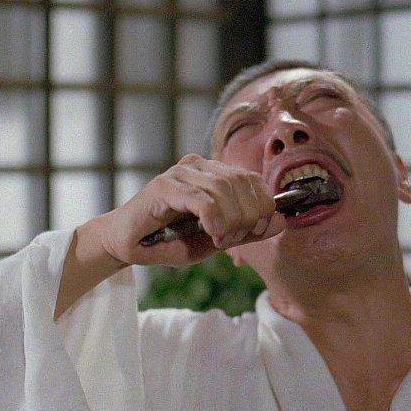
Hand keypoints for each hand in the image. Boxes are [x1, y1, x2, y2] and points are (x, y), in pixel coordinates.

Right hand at [91, 154, 284, 267]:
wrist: (128, 244)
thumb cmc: (172, 239)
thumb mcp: (219, 239)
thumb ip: (249, 230)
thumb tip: (282, 220)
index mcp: (215, 173)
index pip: (254, 180)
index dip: (264, 206)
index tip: (256, 232)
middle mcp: (200, 165)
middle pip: (243, 183)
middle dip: (249, 216)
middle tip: (235, 240)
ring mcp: (181, 172)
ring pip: (225, 190)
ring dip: (231, 221)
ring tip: (220, 240)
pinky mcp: (165, 186)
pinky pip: (202, 199)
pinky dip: (214, 219)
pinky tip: (212, 234)